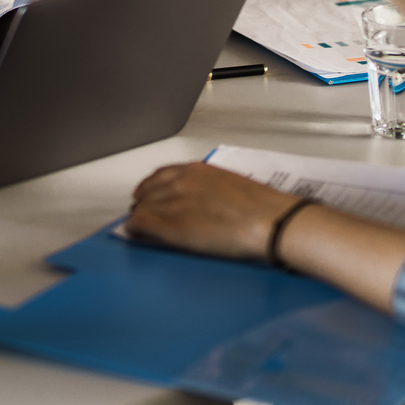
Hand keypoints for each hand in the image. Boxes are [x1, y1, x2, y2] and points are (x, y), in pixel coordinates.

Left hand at [126, 162, 300, 260]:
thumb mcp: (230, 186)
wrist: (271, 223)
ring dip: (141, 216)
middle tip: (145, 214)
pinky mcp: (172, 225)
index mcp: (197, 170)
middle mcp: (181, 182)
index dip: (152, 188)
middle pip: (148, 191)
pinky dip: (135, 229)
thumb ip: (207, 188)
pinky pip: (141, 224)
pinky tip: (134, 234)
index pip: (160, 176)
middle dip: (146, 203)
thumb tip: (198, 201)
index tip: (150, 196)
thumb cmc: (262, 209)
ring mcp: (175, 202)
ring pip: (142, 207)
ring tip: (141, 227)